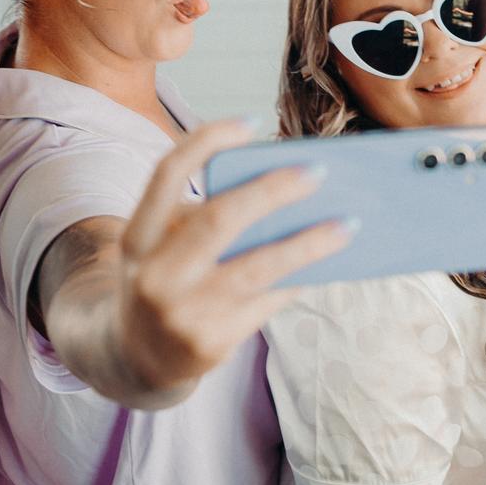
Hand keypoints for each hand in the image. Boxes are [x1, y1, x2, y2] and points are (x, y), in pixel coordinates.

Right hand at [114, 118, 351, 394]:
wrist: (139, 360)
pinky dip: (298, 278)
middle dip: (273, 191)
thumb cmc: (164, 283)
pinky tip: (325, 264)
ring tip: (347, 224)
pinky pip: (267, 301)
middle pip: (219, 218)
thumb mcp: (161, 249)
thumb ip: (202, 220)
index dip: (206, 142)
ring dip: (309, 242)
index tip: (252, 123)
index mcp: (138, 238)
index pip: (166, 173)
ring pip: (258, 267)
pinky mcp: (210, 344)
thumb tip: (283, 193)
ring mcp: (181, 313)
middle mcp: (154, 274)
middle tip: (318, 173)